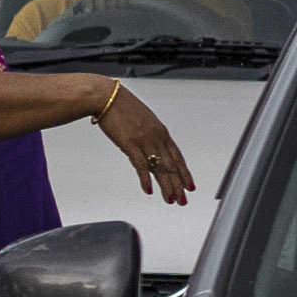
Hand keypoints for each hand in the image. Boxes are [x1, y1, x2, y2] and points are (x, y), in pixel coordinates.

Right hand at [91, 82, 194, 200]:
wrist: (107, 97)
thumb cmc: (122, 106)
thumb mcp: (144, 120)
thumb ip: (150, 135)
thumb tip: (152, 146)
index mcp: (161, 132)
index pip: (178, 156)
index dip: (184, 172)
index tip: (189, 185)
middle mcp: (156, 137)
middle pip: (172, 165)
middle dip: (178, 184)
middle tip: (183, 199)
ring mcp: (144, 141)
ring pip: (161, 168)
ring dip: (166, 186)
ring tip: (170, 199)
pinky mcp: (130, 144)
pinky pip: (141, 165)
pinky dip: (146, 179)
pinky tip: (149, 190)